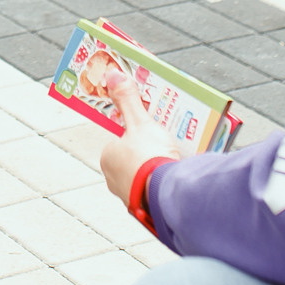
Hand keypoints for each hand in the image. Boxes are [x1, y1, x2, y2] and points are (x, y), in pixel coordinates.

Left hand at [100, 68, 185, 200]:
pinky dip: (164, 183)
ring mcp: (130, 195)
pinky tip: (176, 176)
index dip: (137, 132)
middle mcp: (114, 179)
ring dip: (157, 168)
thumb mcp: (140, 122)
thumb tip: (113, 76)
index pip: (121, 140)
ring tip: (175, 158)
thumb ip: (128, 100)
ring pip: (145, 175)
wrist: (166, 194)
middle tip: (166, 142)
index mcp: (108, 158)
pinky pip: (155, 190)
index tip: (152, 129)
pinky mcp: (146, 208)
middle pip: (134, 158)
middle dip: (149, 151)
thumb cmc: (149, 158)